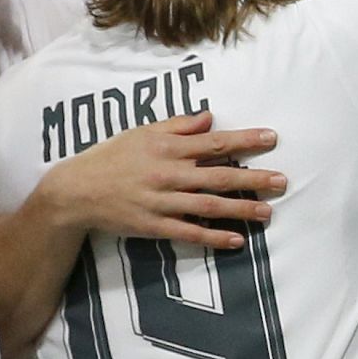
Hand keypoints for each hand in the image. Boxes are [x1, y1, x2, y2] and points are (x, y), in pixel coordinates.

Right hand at [39, 111, 284, 249]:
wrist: (75, 191)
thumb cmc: (111, 156)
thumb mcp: (142, 132)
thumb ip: (178, 126)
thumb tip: (210, 117)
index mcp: (167, 148)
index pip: (213, 142)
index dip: (244, 140)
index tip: (272, 137)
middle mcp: (169, 175)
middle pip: (218, 176)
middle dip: (253, 179)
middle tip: (282, 181)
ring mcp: (162, 203)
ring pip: (208, 207)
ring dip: (240, 210)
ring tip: (267, 213)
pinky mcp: (154, 226)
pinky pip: (189, 233)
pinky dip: (213, 238)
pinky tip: (237, 240)